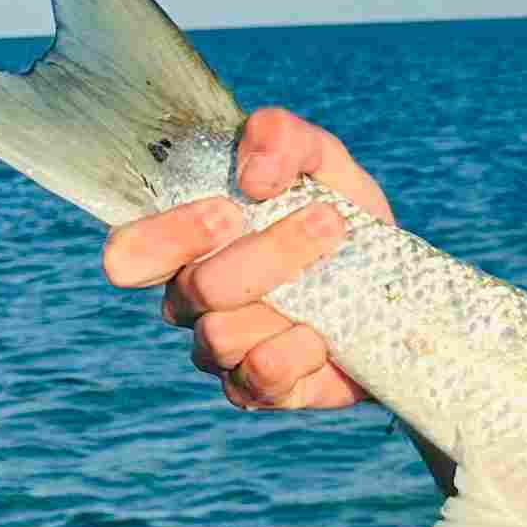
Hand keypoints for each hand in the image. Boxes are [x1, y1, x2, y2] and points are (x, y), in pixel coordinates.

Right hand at [99, 107, 392, 409]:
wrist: (398, 292)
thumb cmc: (340, 219)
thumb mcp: (322, 162)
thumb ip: (282, 136)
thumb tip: (252, 174)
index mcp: (186, 243)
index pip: (128, 253)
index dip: (167, 237)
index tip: (230, 210)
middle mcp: (191, 299)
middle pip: (195, 289)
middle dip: (267, 255)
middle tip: (325, 223)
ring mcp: (220, 350)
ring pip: (222, 335)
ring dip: (291, 297)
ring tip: (336, 275)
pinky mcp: (258, 390)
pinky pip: (260, 376)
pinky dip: (299, 350)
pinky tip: (326, 332)